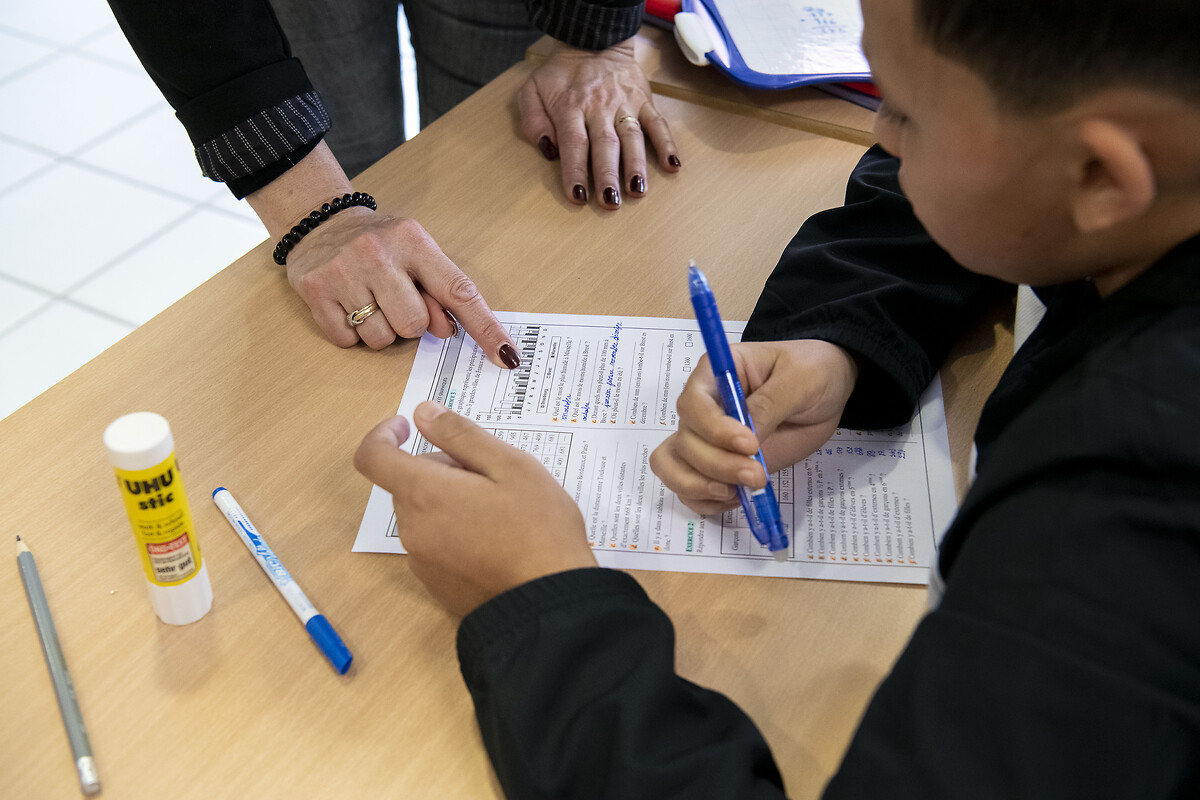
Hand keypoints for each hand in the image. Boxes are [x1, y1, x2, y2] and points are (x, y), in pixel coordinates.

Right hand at [248, 142, 520, 368]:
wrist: (319, 223)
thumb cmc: (381, 244)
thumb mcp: (416, 253)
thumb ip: (439, 290)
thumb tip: (447, 331)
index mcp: (414, 242)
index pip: (458, 292)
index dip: (485, 328)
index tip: (507, 357)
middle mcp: (378, 254)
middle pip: (415, 325)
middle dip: (410, 323)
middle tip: (395, 300)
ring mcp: (344, 272)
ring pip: (381, 338)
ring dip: (381, 330)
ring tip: (369, 301)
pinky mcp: (316, 291)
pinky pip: (348, 341)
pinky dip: (351, 334)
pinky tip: (347, 306)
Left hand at [354, 403, 597, 617]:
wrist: (549, 603)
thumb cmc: (538, 528)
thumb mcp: (510, 466)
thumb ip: (461, 436)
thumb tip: (423, 412)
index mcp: (425, 494)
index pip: (373, 457)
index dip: (382, 434)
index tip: (406, 427)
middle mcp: (413, 529)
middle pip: (409, 484)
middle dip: (440, 469)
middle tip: (492, 475)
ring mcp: (423, 562)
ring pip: (424, 513)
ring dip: (449, 501)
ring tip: (501, 510)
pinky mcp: (437, 585)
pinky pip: (435, 544)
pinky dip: (455, 531)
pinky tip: (496, 540)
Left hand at [518, 41, 680, 208]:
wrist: (595, 38)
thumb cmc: (562, 73)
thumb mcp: (532, 89)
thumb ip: (532, 120)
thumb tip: (547, 150)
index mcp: (570, 106)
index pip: (574, 143)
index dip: (576, 171)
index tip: (578, 196)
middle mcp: (599, 106)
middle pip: (605, 145)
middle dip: (607, 175)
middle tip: (610, 202)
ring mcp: (625, 103)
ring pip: (632, 137)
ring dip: (636, 165)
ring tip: (637, 191)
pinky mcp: (644, 100)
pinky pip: (658, 124)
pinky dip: (667, 144)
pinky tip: (673, 166)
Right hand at [650, 340, 857, 515]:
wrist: (827, 393)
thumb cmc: (813, 372)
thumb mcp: (800, 378)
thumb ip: (770, 405)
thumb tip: (747, 439)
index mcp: (717, 375)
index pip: (693, 403)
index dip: (714, 428)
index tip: (750, 444)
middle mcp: (704, 407)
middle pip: (685, 440)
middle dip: (717, 464)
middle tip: (756, 475)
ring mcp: (708, 439)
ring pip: (676, 466)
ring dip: (702, 485)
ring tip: (740, 493)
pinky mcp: (719, 465)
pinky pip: (690, 488)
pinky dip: (706, 501)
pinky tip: (736, 498)